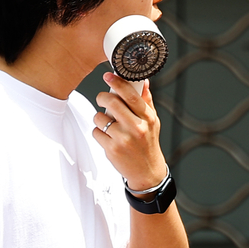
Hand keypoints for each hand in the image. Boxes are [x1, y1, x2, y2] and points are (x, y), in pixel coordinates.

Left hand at [92, 72, 167, 190]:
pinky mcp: (112, 149)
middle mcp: (137, 128)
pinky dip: (98, 132)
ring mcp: (124, 139)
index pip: (131, 95)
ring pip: (100, 117)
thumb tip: (143, 82)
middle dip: (103, 97)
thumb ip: (146, 101)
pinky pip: (96, 132)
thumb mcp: (152, 122)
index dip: (118, 83)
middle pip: (112, 102)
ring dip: (100, 118)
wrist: (147, 171)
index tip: (108, 76)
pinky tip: (108, 136)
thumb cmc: (148, 143)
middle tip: (103, 98)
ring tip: (108, 124)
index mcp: (147, 118)